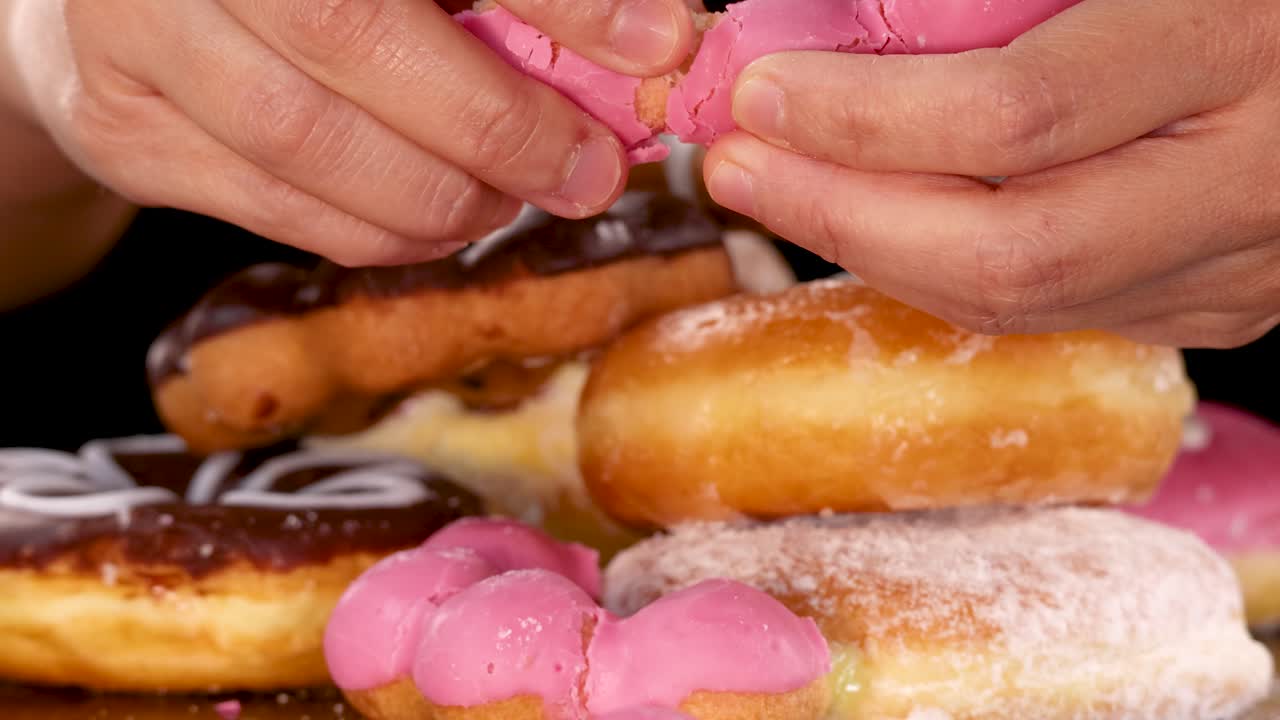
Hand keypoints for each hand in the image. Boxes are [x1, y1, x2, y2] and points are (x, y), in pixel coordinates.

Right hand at [3, 0, 694, 265]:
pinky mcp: (126, 132)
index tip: (659, 44)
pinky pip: (277, 209)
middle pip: (355, 39)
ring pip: (311, 146)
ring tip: (513, 196)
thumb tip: (652, 39)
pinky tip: (441, 221)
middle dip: (499, 126)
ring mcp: (136, 37)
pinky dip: (381, 232)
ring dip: (444, 195)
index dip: (555, 1)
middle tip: (590, 169)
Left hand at [704, 0, 1279, 347]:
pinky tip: (883, 219)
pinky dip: (946, 268)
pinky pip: (1056, 307)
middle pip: (1005, 254)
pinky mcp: (1226, 300)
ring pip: (1019, 300)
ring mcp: (1242, 263)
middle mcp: (1248, 181)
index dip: (866, 118)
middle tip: (737, 166)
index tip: (760, 93)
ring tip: (781, 190)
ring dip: (875, 251)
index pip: (1017, 116)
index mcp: (1235, 45)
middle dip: (840, 217)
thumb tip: (845, 20)